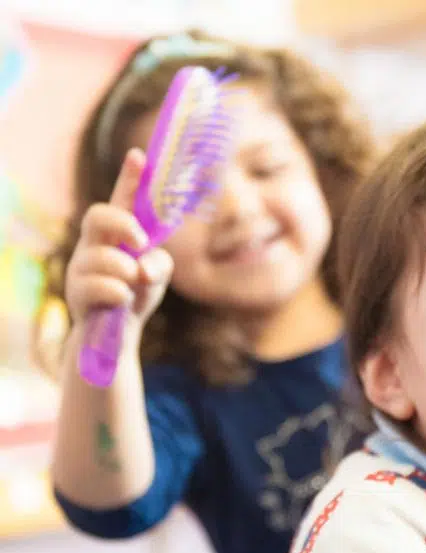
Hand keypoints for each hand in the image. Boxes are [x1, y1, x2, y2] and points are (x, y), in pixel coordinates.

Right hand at [65, 148, 173, 338]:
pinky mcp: (76, 291)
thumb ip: (160, 262)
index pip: (121, 200)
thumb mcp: (157, 275)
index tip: (139, 157)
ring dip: (126, 271)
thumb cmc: (137, 294)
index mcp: (116, 233)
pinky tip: (123, 300)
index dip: (130, 178)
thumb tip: (142, 265)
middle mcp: (94, 243)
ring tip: (134, 283)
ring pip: (103, 257)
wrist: (116, 334)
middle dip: (122, 223)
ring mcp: (81, 266)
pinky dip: (121, 294)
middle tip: (142, 241)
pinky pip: (101, 286)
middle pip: (97, 215)